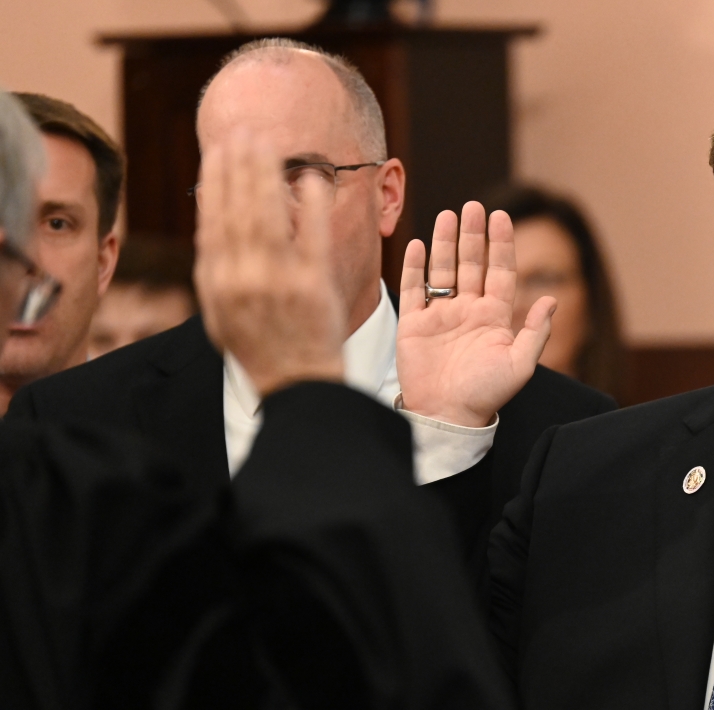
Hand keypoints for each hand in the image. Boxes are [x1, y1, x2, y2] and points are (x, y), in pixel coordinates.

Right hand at [194, 133, 343, 396]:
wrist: (296, 384)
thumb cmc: (260, 348)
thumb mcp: (221, 313)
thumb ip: (215, 270)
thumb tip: (209, 225)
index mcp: (218, 283)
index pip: (214, 220)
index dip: (216, 181)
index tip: (218, 150)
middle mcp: (243, 279)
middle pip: (239, 210)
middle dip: (239, 166)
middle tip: (244, 132)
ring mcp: (279, 282)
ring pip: (270, 217)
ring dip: (267, 175)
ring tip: (268, 144)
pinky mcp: (314, 287)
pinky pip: (313, 237)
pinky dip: (312, 205)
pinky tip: (313, 177)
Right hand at [396, 201, 554, 426]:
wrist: (446, 415)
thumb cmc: (486, 394)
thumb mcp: (520, 365)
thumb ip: (535, 332)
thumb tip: (551, 299)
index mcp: (494, 317)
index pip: (500, 272)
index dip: (502, 244)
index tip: (502, 217)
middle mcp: (468, 311)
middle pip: (472, 263)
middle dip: (473, 235)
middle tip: (473, 206)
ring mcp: (441, 315)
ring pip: (443, 269)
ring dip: (445, 243)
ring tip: (447, 215)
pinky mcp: (414, 324)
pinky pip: (413, 289)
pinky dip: (414, 267)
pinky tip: (416, 245)